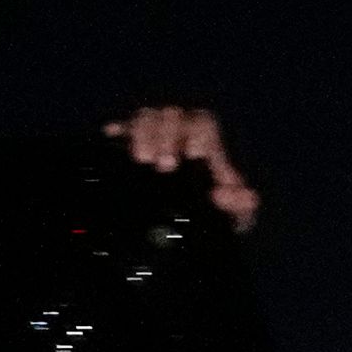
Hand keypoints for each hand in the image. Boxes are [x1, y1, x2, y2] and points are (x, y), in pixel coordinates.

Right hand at [103, 106, 259, 232]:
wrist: (183, 235)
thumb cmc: (211, 217)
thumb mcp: (231, 219)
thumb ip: (241, 208)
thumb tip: (232, 195)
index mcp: (205, 144)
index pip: (202, 123)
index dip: (198, 133)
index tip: (193, 154)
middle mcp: (176, 134)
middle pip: (170, 116)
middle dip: (166, 136)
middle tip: (164, 164)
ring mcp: (150, 138)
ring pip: (145, 118)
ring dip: (142, 134)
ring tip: (140, 159)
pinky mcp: (126, 149)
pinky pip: (118, 130)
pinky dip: (115, 131)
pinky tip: (111, 136)